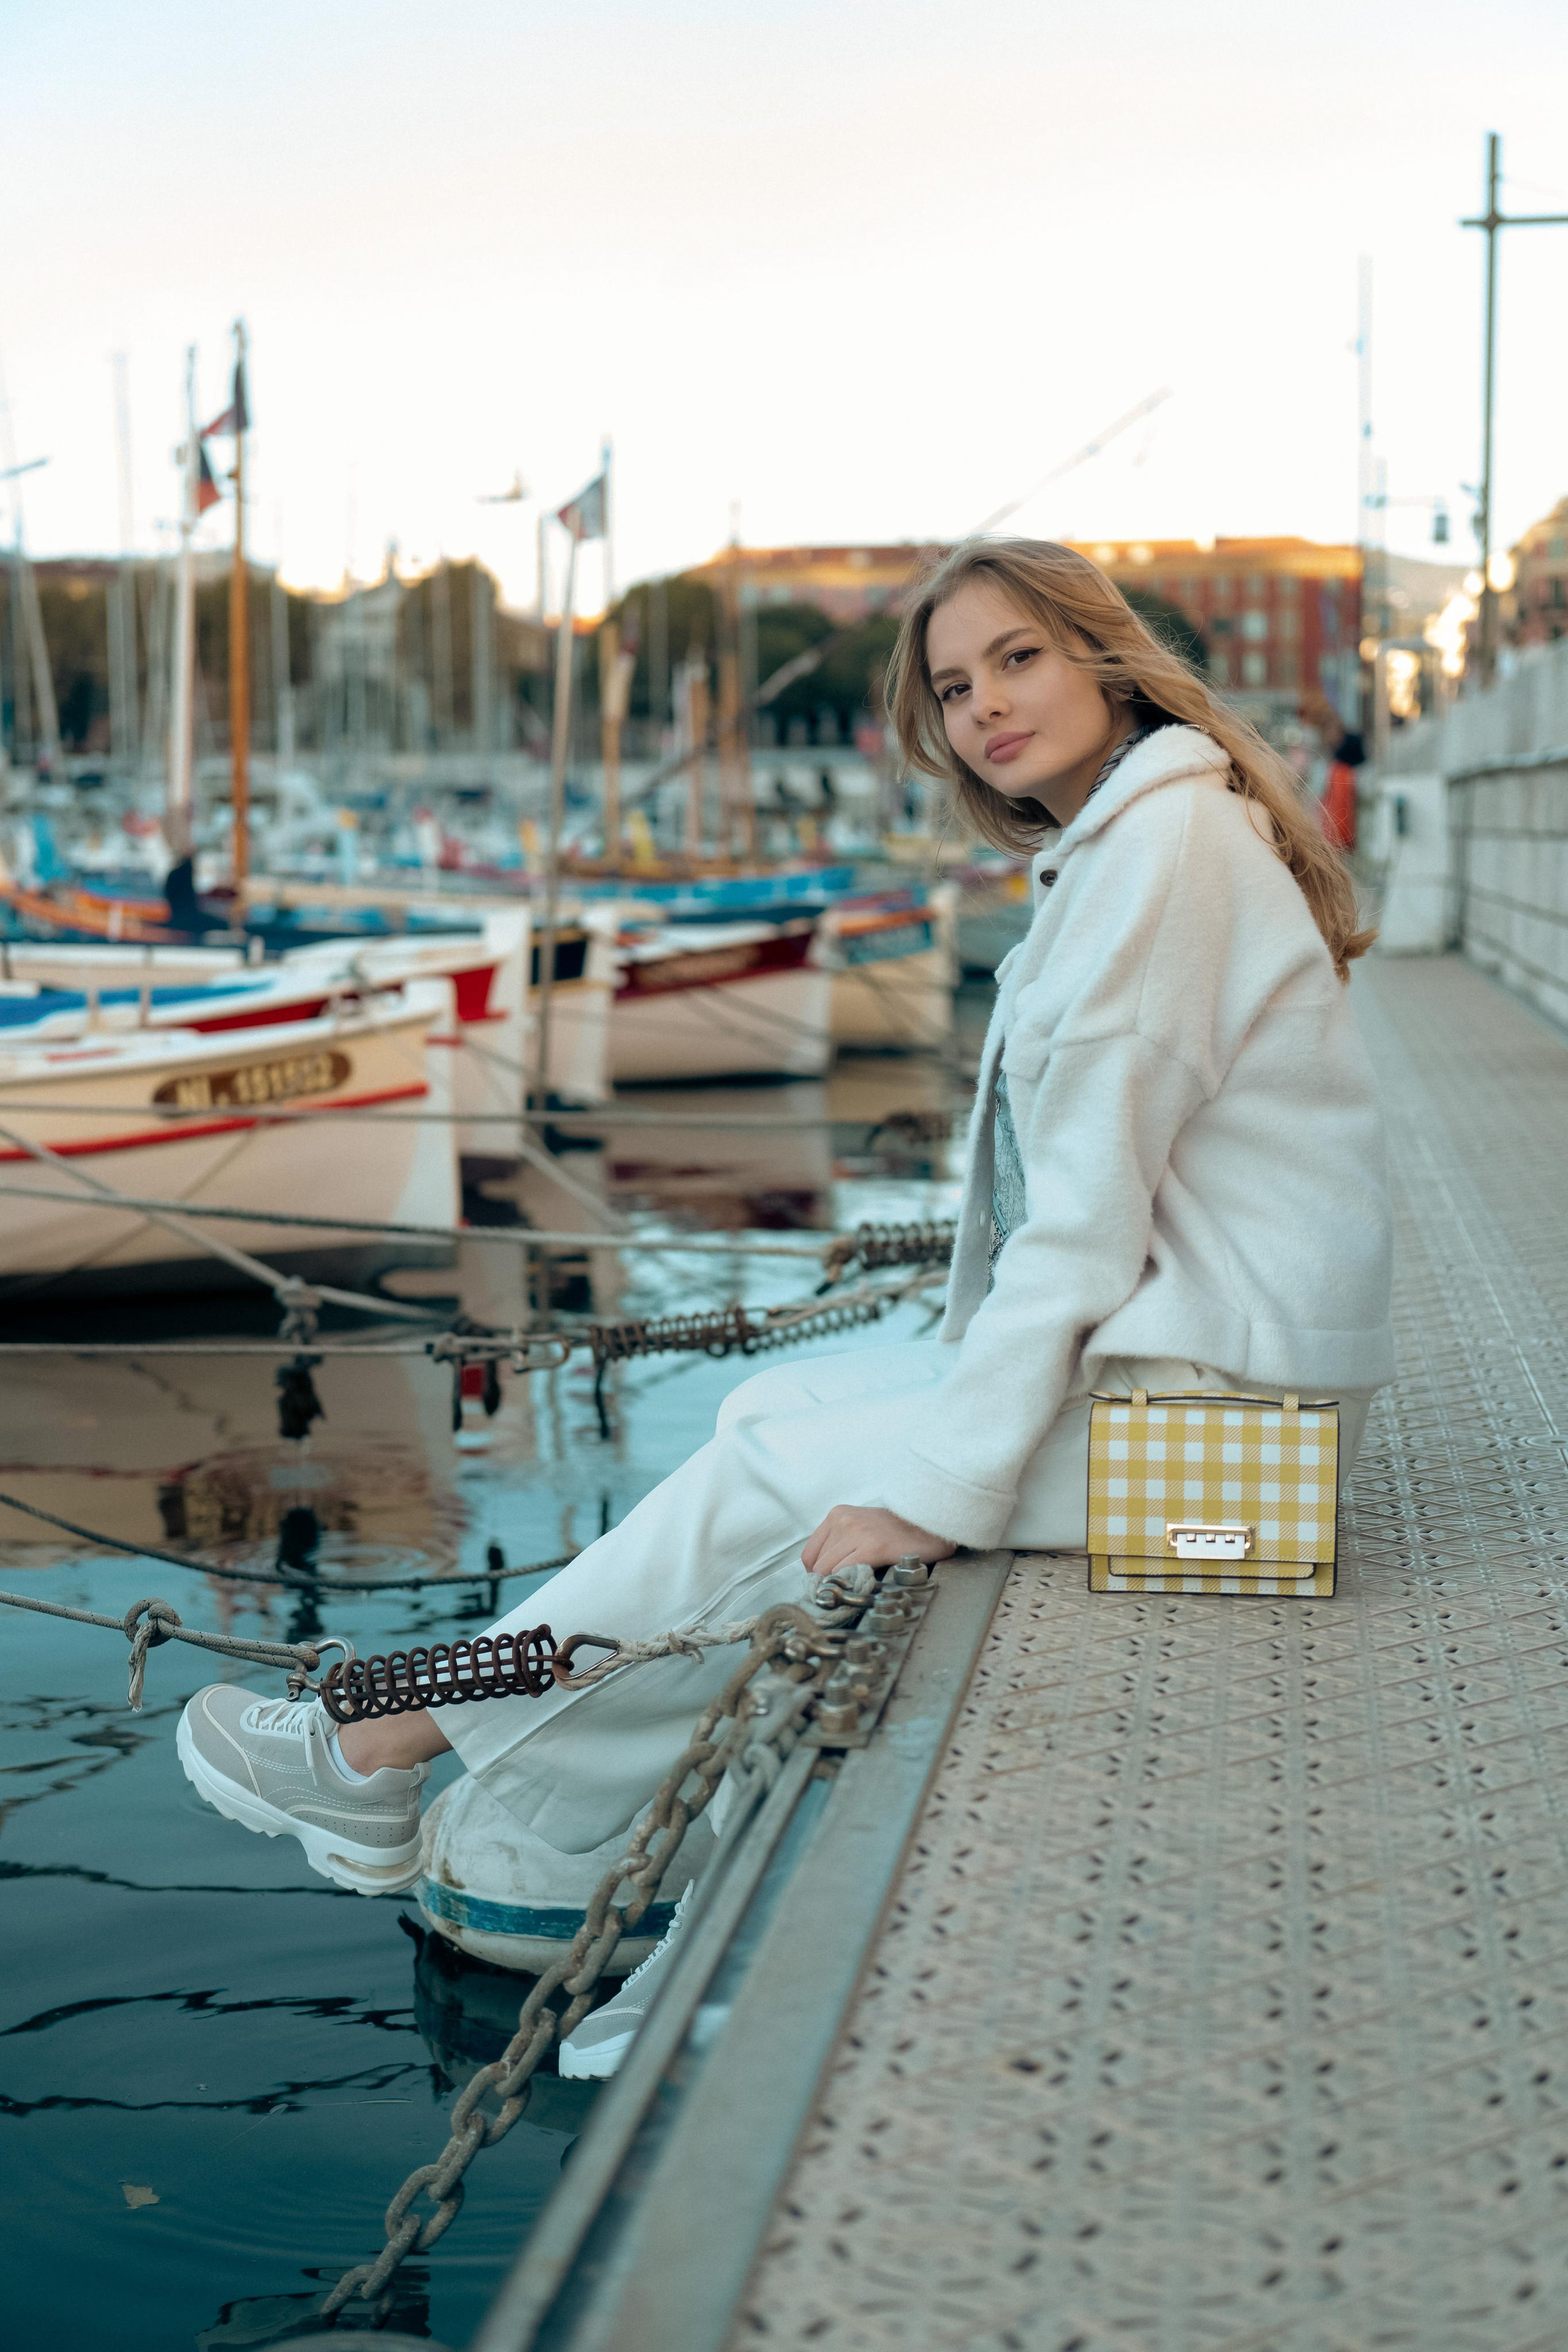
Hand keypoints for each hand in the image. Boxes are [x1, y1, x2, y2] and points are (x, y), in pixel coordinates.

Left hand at [801, 1505, 956, 1579]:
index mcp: (837, 1515)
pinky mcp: (873, 1546)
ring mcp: (857, 1531)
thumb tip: (822, 1576)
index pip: (809, 1554)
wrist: (930, 1524)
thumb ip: (840, 1545)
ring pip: (828, 1571)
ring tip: (855, 1589)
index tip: (830, 1585)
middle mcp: (843, 1520)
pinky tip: (862, 1585)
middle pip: (817, 1565)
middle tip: (844, 1592)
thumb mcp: (860, 1528)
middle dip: (827, 1583)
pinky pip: (845, 1572)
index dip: (817, 1574)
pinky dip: (849, 1584)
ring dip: (839, 1585)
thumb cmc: (897, 1531)